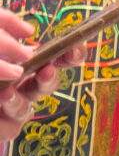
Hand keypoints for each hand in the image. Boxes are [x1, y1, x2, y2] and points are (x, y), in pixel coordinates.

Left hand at [0, 8, 83, 141]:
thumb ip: (8, 27)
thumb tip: (29, 33)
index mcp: (29, 64)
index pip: (59, 58)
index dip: (72, 54)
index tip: (74, 47)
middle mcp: (25, 86)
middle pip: (49, 85)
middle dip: (50, 79)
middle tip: (44, 72)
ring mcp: (15, 109)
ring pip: (27, 109)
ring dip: (18, 101)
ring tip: (6, 94)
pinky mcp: (5, 128)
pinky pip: (9, 127)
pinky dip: (4, 117)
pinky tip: (0, 102)